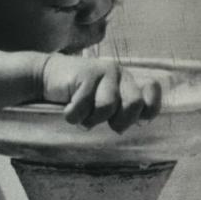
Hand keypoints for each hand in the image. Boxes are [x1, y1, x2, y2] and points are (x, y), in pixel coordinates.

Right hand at [41, 57, 161, 132]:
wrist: (48, 78)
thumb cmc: (78, 98)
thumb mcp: (102, 105)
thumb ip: (121, 112)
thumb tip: (133, 128)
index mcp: (129, 83)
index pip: (152, 95)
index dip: (146, 111)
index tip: (127, 120)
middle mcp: (121, 74)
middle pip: (134, 104)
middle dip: (118, 121)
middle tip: (100, 120)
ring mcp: (105, 71)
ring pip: (107, 107)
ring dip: (90, 118)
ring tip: (81, 113)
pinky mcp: (87, 73)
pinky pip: (84, 106)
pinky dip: (73, 115)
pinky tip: (68, 108)